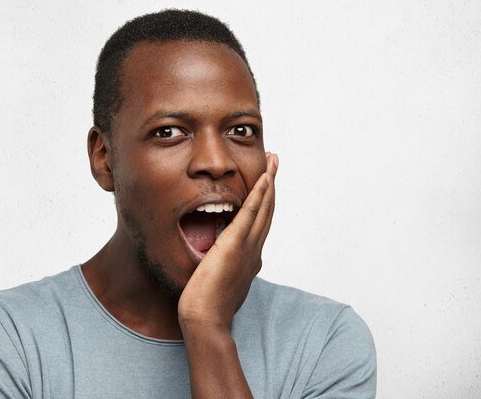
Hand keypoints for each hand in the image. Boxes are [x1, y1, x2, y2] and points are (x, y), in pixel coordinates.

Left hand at [178, 152, 278, 331]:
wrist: (205, 320)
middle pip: (267, 211)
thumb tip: (215, 255)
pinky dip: (260, 195)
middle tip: (275, 163)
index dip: (264, 201)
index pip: (259, 223)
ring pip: (263, 208)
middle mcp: (254, 250)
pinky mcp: (235, 246)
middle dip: (271, 185)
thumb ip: (221, 264)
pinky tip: (265, 178)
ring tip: (274, 161)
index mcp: (249, 257)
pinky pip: (251, 214)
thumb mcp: (218, 279)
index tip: (265, 183)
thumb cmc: (206, 305)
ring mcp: (247, 247)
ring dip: (269, 182)